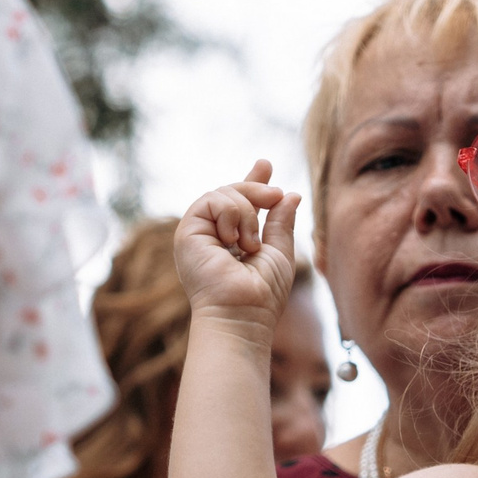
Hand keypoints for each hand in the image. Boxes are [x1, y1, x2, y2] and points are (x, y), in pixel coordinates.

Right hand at [175, 160, 302, 320]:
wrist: (243, 313)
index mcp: (231, 241)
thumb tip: (290, 194)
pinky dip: (232, 214)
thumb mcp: (279, 252)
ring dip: (247, 211)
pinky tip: (235, 241)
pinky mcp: (187, 232)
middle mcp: (211, 236)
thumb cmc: (262, 295)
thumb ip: (281, 223)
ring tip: (251, 244)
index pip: (239, 204)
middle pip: (232, 193)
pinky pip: (212, 200)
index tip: (265, 164)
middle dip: (257, 189)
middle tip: (276, 195)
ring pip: (223, 194)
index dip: (252, 182)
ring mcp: (198, 234)